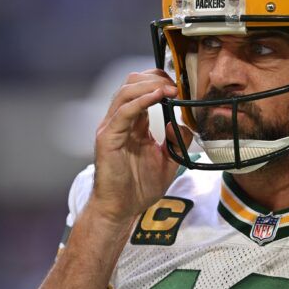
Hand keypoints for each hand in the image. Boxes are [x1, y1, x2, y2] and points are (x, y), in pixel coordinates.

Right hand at [90, 69, 192, 221]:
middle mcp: (120, 121)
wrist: (121, 210)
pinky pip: (124, 112)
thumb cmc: (139, 187)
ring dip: (150, 86)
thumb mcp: (170, 162)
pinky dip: (141, 101)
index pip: (142, 89)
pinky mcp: (107, 138)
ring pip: (126, 92)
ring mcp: (112, 128)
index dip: (160, 82)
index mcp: (134, 123)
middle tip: (177, 85)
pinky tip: (158, 97)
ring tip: (170, 88)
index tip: (181, 86)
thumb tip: (179, 123)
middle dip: (155, 78)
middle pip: (131, 83)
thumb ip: (178, 142)